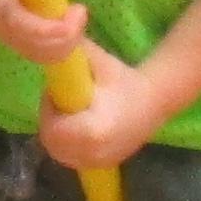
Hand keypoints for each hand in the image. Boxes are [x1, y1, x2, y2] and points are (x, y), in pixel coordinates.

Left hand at [42, 0, 200, 177]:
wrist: (154, 101)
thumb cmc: (122, 79)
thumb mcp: (95, 60)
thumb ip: (69, 50)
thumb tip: (46, 33)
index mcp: (93, 131)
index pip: (52, 129)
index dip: (50, 109)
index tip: (59, 93)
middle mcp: (95, 154)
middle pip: (53, 143)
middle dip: (52, 121)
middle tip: (64, 102)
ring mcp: (99, 163)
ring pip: (60, 152)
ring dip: (60, 132)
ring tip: (74, 112)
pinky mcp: (101, 166)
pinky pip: (72, 158)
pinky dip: (70, 143)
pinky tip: (82, 124)